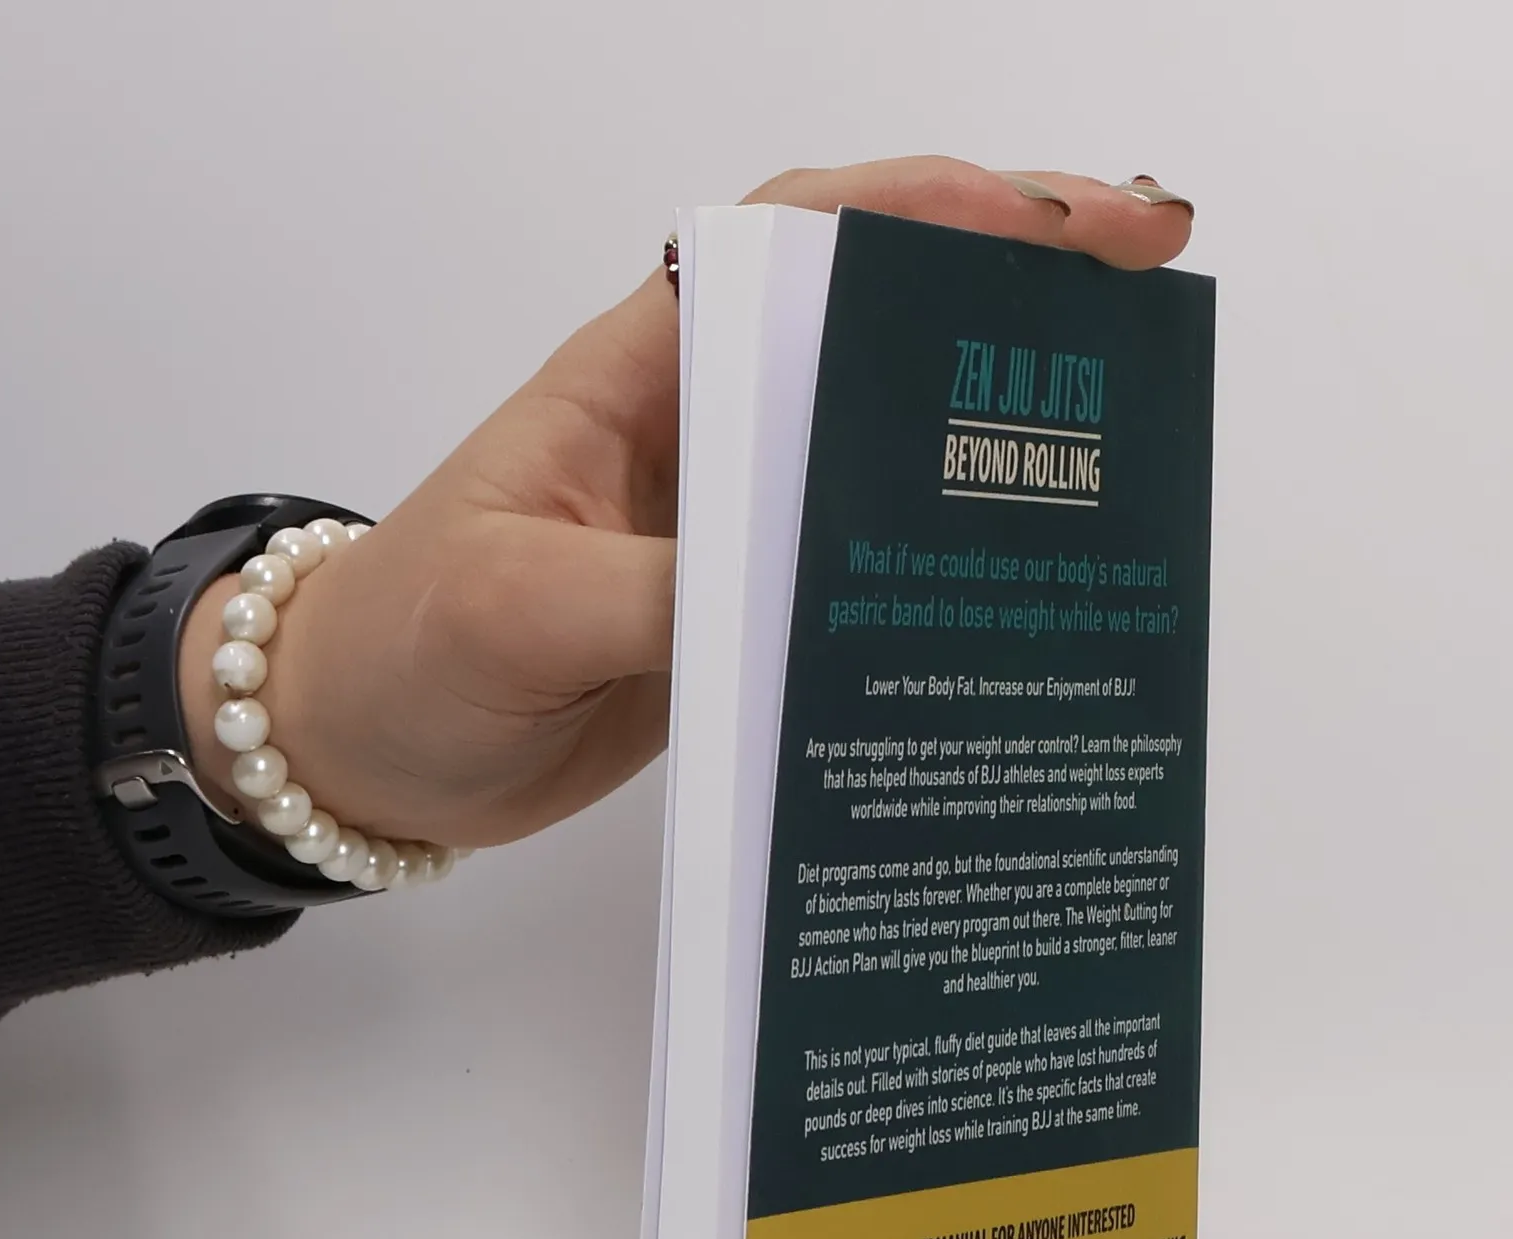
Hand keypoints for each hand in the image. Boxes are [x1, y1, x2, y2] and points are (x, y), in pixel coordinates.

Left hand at [180, 160, 1194, 850]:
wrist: (361, 753)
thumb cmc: (405, 650)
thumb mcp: (514, 611)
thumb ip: (653, 596)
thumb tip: (804, 608)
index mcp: (644, 375)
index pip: (802, 243)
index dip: (936, 212)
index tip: (1065, 222)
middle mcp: (705, 430)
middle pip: (874, 327)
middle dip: (1011, 296)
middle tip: (1151, 302)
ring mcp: (732, 523)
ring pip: (882, 447)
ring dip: (996, 432)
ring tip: (1127, 440)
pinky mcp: (745, 612)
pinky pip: (859, 571)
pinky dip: (942, 566)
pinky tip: (1022, 591)